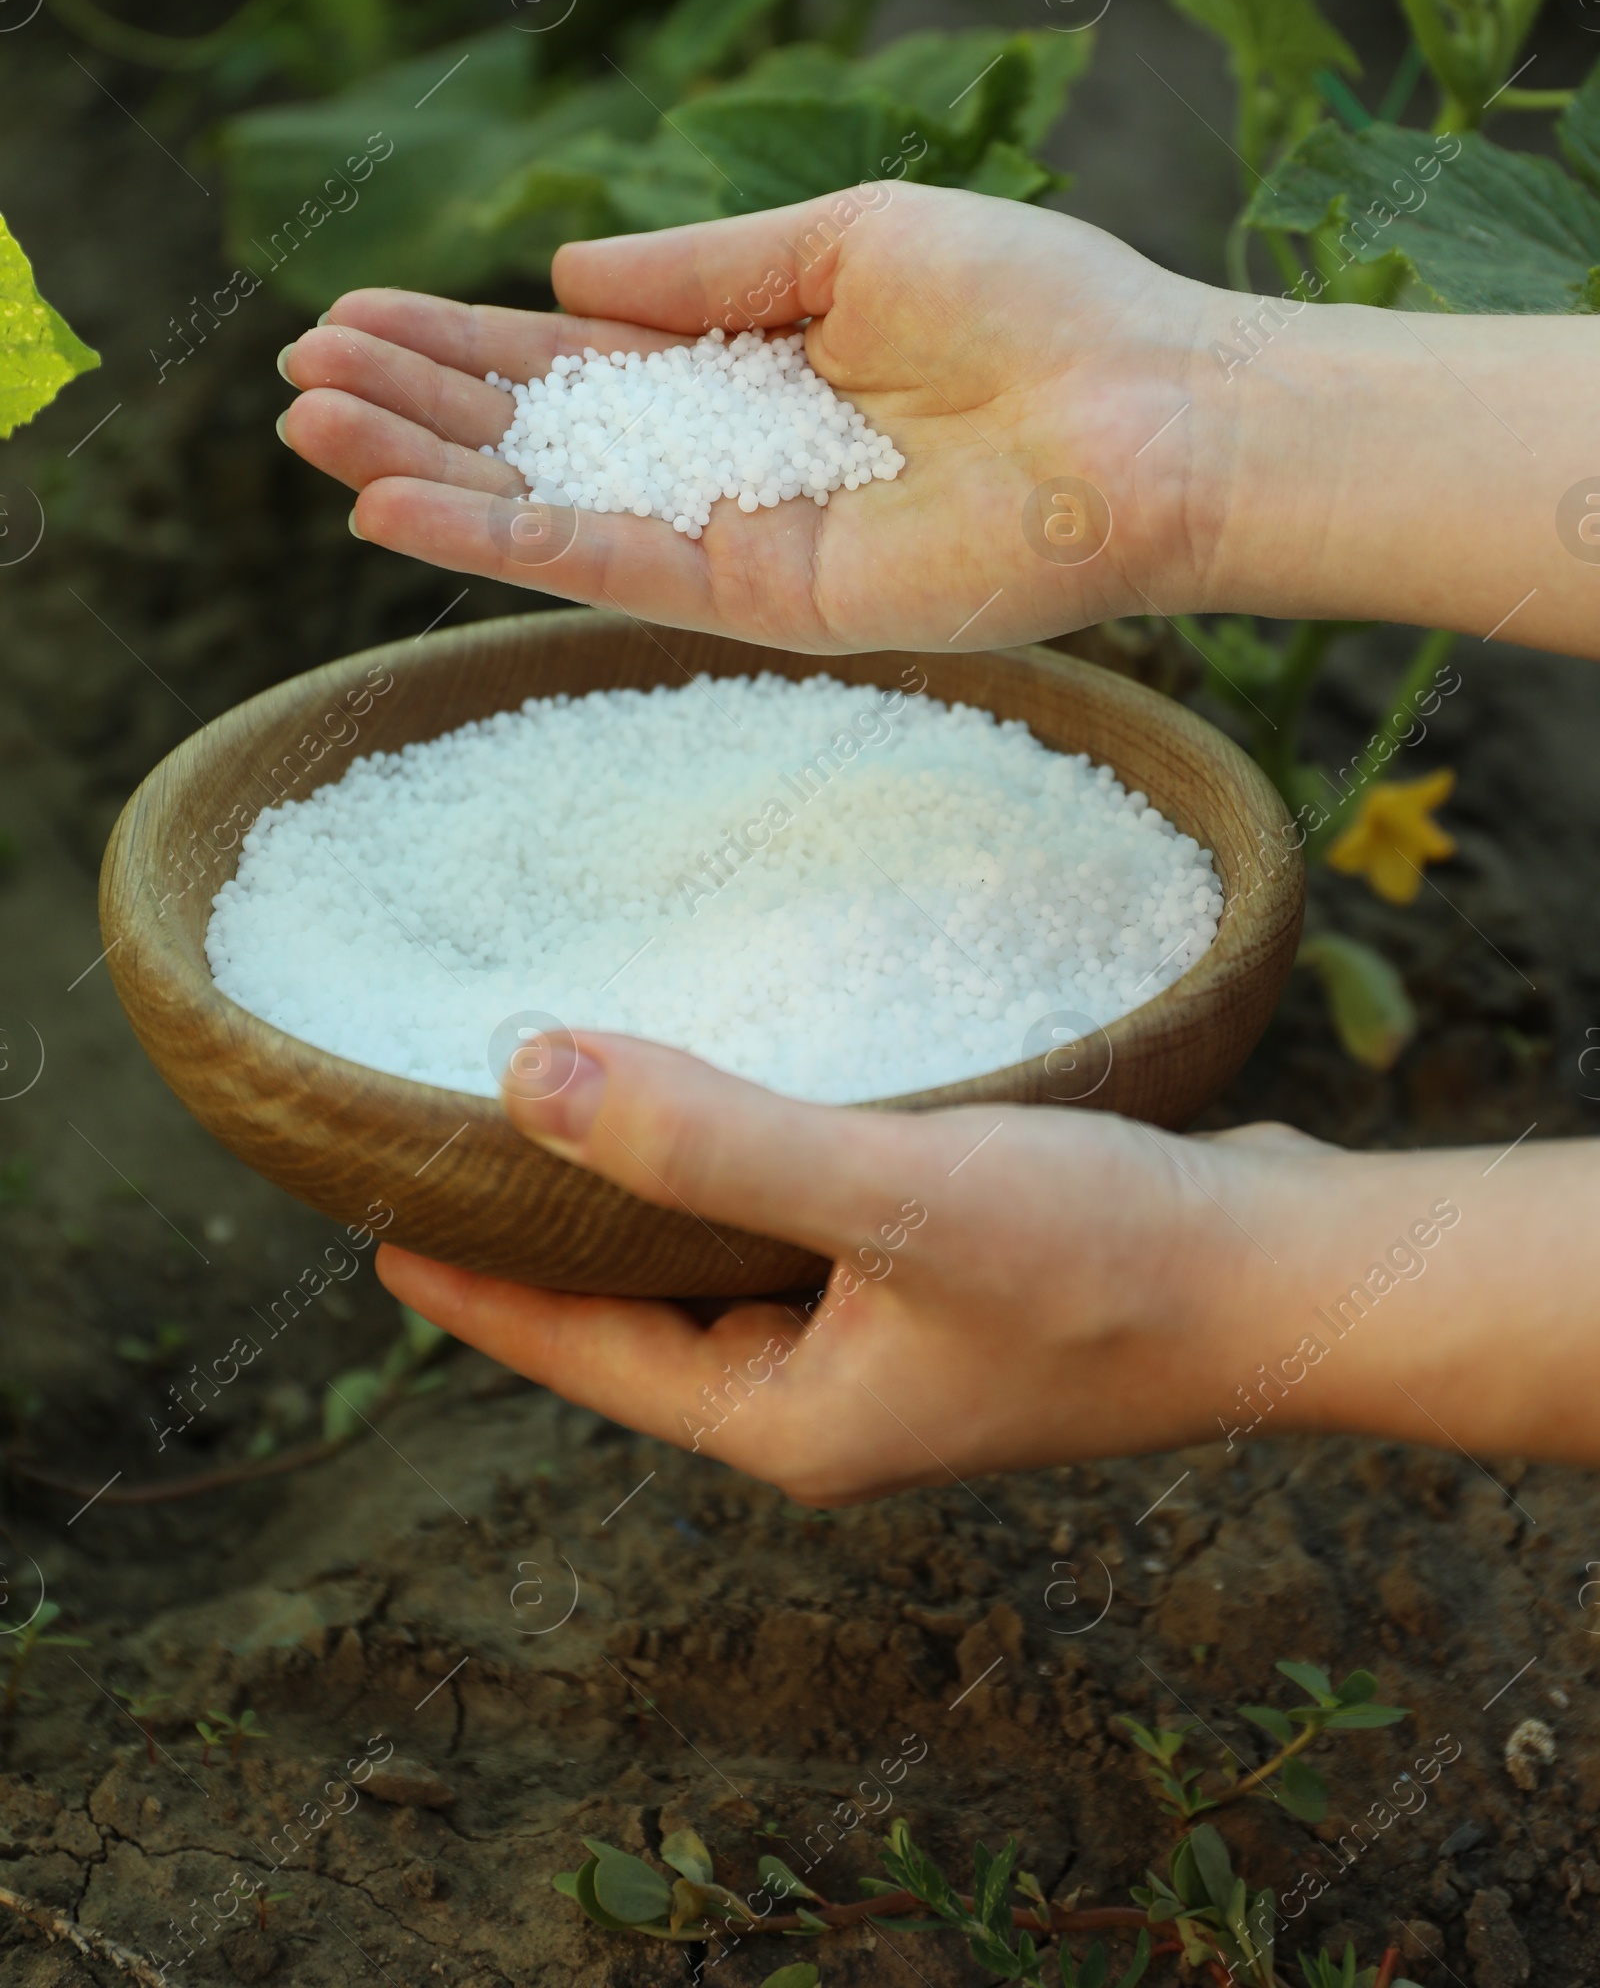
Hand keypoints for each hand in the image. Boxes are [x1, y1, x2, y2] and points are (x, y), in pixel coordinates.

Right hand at [277, 183, 1227, 654]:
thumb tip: (565, 273)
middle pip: (540, 437)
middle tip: (295, 381)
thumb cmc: (1037, 306)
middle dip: (417, 408)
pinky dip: (505, 543)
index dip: (462, 340)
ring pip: (552, 509)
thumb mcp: (846, 240)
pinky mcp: (767, 599)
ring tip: (310, 436)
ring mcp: (741, 535)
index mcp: (751, 363)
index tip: (350, 318)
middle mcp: (731, 457)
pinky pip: (613, 570)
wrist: (1150, 415)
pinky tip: (400, 516)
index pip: (574, 358)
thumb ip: (703, 266)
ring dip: (426, 476)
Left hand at [373, 1030, 1313, 1502]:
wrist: (1301, 1275)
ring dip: (660, 1189)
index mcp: (792, 1419)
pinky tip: (753, 1084)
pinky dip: (758, 1158)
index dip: (477, 1289)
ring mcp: (897, 1340)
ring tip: (581, 1103)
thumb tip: (525, 1075)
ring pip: (731, 1262)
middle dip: (555, 1236)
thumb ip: (709, 1140)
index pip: (585, 1355)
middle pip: (646, 1315)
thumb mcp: (889, 1191)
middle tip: (461, 1144)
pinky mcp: (953, 1276)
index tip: (380, 1227)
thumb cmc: (1110, 1261)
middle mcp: (832, 1397)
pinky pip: (812, 1220)